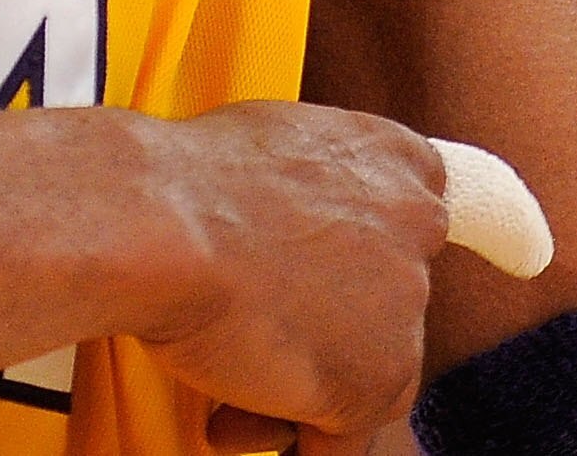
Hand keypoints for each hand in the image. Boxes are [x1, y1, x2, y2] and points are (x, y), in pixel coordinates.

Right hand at [129, 102, 447, 452]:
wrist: (158, 224)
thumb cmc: (185, 184)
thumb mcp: (271, 151)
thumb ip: (314, 194)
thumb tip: (297, 241)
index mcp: (396, 158)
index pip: (401, 231)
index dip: (347, 271)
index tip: (309, 290)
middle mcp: (418, 224)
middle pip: (379, 308)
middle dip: (317, 332)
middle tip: (252, 336)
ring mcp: (405, 305)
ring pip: (362, 376)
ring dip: (298, 389)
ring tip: (224, 385)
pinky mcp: (378, 379)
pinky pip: (341, 438)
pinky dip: (290, 437)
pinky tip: (229, 421)